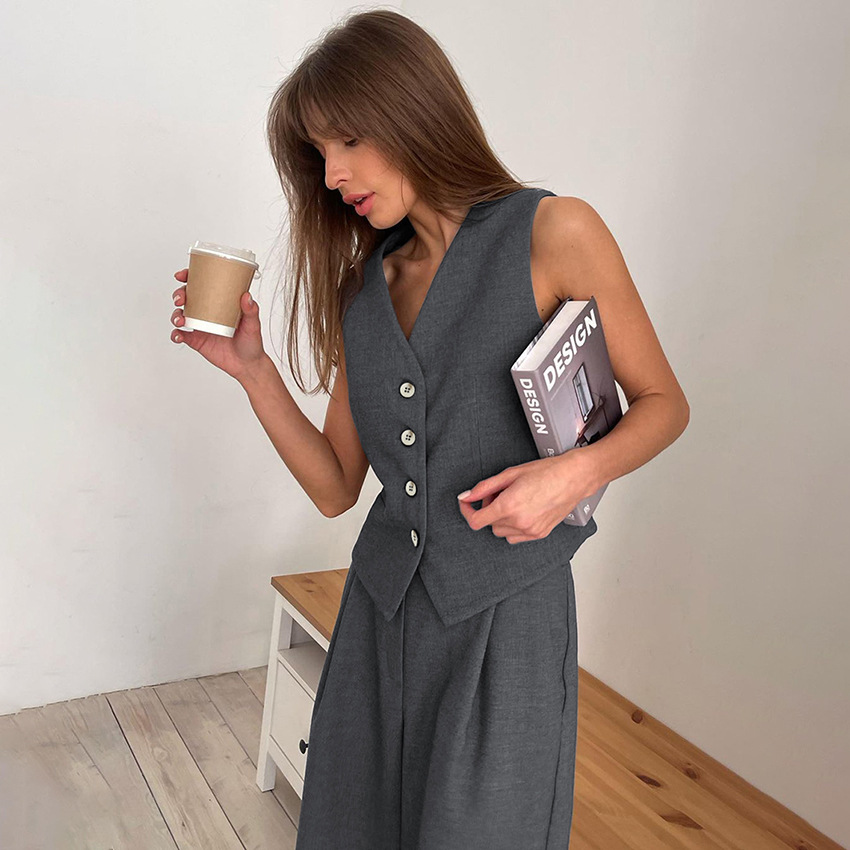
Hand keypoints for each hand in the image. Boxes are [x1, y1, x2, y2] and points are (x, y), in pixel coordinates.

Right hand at [170, 267, 267, 381]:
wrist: (248, 365)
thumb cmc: (252, 342)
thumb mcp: (253, 324)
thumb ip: (251, 311)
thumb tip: (246, 296)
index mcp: (220, 302)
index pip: (203, 284)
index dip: (190, 276)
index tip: (182, 275)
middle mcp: (208, 311)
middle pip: (188, 297)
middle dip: (179, 294)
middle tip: (181, 299)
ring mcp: (201, 326)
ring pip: (181, 315)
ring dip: (175, 314)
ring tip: (180, 320)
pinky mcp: (197, 341)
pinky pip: (181, 335)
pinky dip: (176, 334)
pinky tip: (178, 335)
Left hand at [456, 451, 593, 542]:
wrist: (574, 478)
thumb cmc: (547, 472)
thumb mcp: (510, 474)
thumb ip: (484, 487)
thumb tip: (466, 496)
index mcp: (509, 506)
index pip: (476, 521)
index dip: (466, 511)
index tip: (467, 504)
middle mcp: (519, 522)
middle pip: (489, 524)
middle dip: (489, 509)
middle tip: (499, 493)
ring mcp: (530, 531)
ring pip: (501, 532)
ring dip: (501, 519)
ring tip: (513, 501)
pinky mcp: (539, 534)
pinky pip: (515, 537)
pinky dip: (513, 526)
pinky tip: (522, 510)